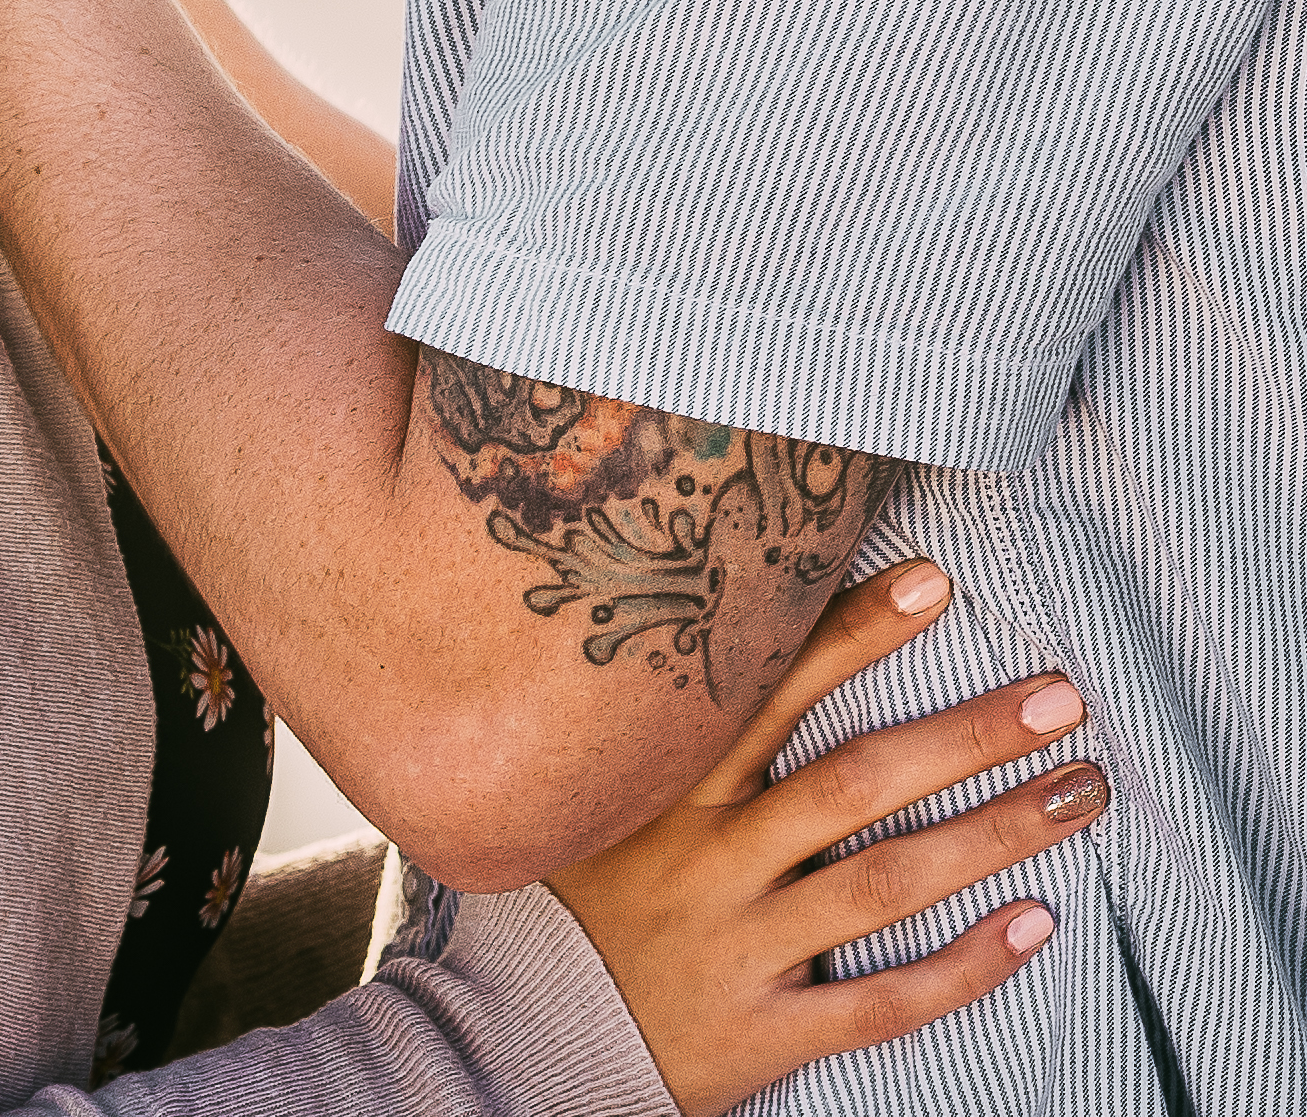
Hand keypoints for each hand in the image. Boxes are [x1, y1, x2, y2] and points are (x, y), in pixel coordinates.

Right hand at [550, 563, 1102, 1116]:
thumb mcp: (604, 790)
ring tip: (1078, 791)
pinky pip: (878, 1002)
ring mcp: (740, 945)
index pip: (774, 689)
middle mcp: (710, 856)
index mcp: (671, 784)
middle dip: (966, 734)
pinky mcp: (762, 1031)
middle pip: (856, 782)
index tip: (936, 581)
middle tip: (1060, 697)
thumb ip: (669, 724)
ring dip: (992, 833)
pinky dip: (962, 967)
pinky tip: (1034, 926)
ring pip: (884, 883)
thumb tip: (741, 615)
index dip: (854, 631)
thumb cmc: (591, 887)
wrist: (532, 1030)